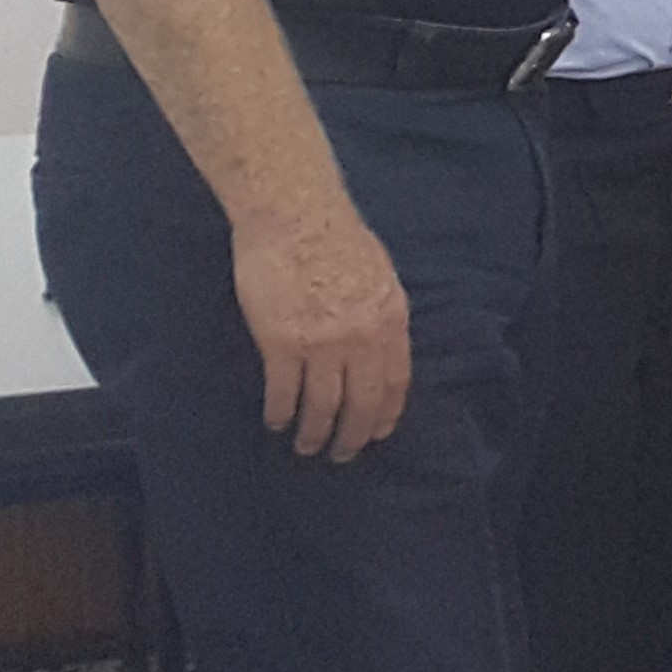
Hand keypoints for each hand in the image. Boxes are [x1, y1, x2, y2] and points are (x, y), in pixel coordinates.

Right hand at [235, 204, 411, 460]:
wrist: (296, 217)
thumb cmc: (337, 240)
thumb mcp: (380, 278)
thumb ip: (381, 317)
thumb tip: (380, 351)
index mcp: (391, 320)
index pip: (395, 383)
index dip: (385, 414)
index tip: (376, 434)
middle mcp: (362, 338)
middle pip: (362, 403)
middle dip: (353, 436)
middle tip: (343, 455)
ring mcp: (322, 343)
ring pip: (322, 406)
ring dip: (314, 433)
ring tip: (307, 446)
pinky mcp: (281, 342)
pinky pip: (283, 393)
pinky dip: (280, 413)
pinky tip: (276, 421)